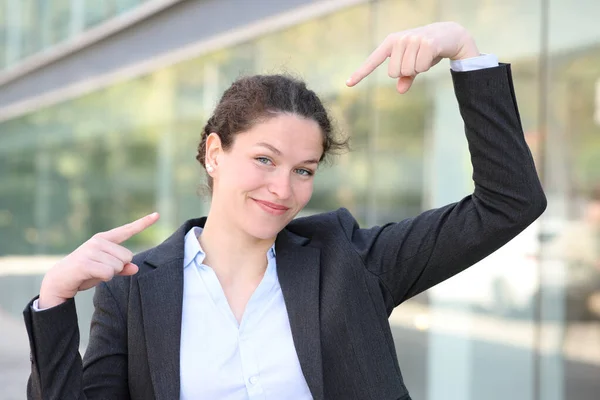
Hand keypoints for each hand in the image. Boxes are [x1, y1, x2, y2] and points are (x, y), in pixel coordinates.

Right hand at [38, 213, 159, 308]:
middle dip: (118, 268)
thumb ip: (121, 268)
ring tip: (93, 272)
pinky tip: (90, 276)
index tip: (157, 214)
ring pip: (118, 266)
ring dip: (110, 274)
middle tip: (100, 269)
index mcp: (104, 239)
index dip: (143, 223)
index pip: (127, 230)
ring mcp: (91, 250)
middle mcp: (98, 241)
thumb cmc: (84, 273)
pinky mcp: (85, 262)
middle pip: (127, 257)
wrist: (58, 281)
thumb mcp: (105, 270)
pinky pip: (109, 273)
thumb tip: (136, 268)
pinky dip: (103, 278)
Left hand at [346, 22, 478, 92]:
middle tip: (417, 60)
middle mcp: (399, 39)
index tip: (348, 84)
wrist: (449, 35)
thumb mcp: (413, 64)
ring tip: (425, 56)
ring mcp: (412, 39)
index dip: (361, 73)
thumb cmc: (426, 51)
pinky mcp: (426, 43)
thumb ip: (405, 77)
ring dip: (418, 69)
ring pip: (407, 71)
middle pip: (394, 73)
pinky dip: (426, 66)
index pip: (373, 61)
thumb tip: (400, 90)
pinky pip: (420, 68)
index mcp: (391, 43)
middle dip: (407, 72)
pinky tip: (432, 54)